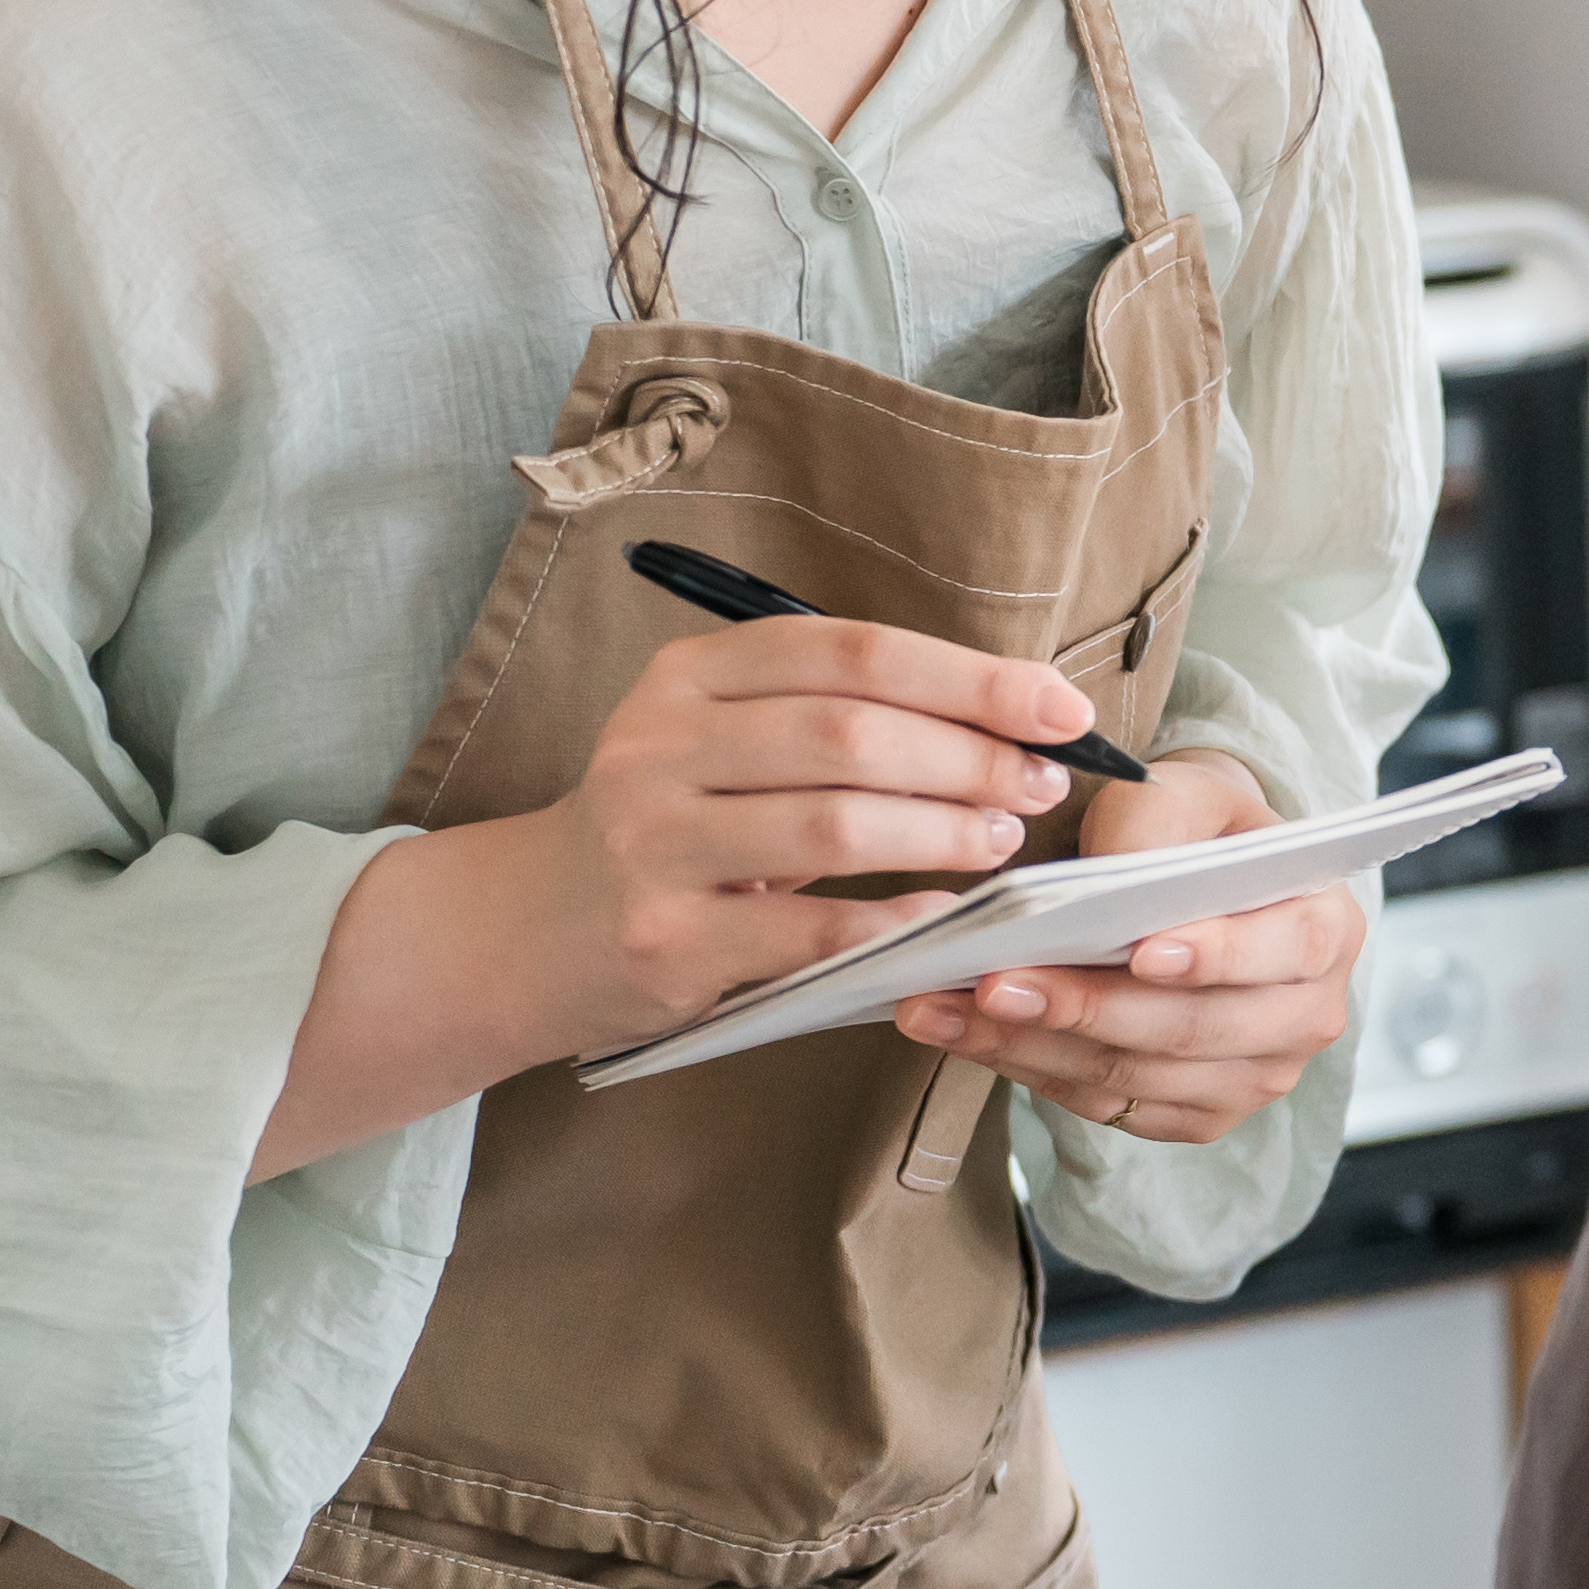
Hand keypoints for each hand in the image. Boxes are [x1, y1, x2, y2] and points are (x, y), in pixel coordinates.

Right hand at [538, 614, 1087, 1048]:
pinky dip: (891, 920)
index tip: (1059, 708)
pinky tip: (943, 916)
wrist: (529, 926)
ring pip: (833, 823)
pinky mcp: (664, 936)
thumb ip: (835, 713)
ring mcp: (654, 842)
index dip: (970, 677)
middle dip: (969, 757)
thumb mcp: (724, 738)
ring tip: (1002, 840)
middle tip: (1039, 784)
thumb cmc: (672, 822)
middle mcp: (660, 745)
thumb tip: (1009, 716)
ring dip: (942, 831)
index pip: (852, 652)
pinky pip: (806, 928)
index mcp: (690, 676)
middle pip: (850, 732)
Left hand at [894, 751, 1361, 1143]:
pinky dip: (1032, 1071)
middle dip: (1086, 1008)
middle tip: (994, 982)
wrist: (1196, 884)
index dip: (1218, 955)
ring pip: (1137, 1076)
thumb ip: (1154, 823)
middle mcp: (1305, 1015)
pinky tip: (971, 1036)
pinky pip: (1107, 1106)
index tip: (1140, 951)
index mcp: (1327, 928)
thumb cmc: (1194, 833)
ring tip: (946, 1007)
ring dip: (1033, 1045)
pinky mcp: (1194, 1115)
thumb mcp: (1183, 795)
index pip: (1287, 948)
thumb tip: (1107, 878)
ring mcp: (1253, 1078)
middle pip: (1194, 1028)